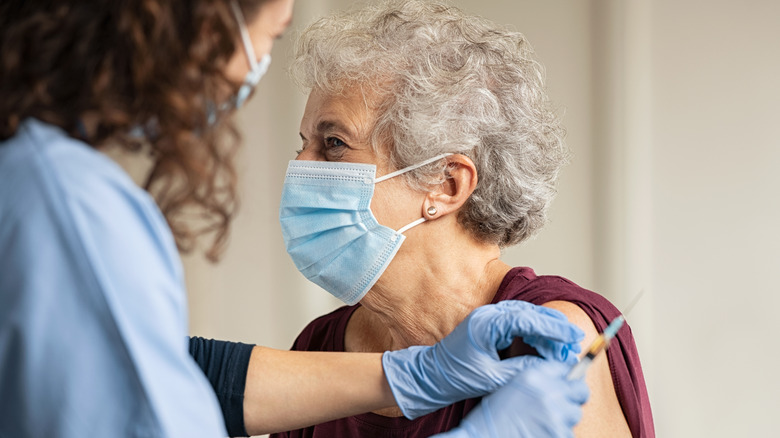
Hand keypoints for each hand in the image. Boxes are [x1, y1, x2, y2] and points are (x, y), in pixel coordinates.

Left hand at [382, 300, 583, 418]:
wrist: (432, 375)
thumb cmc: (456, 376)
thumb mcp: (493, 378)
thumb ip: (522, 369)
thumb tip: (551, 366)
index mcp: (486, 324)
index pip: (527, 319)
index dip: (553, 327)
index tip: (573, 336)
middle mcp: (488, 315)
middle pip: (530, 313)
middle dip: (554, 328)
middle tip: (573, 342)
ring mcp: (489, 317)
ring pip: (526, 316)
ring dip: (546, 330)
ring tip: (563, 347)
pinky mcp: (490, 324)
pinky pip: (518, 322)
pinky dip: (534, 332)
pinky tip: (545, 345)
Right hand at [434, 360, 588, 437]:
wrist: (483, 437)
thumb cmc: (492, 416)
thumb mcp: (512, 387)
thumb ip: (538, 381)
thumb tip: (564, 381)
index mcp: (534, 376)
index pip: (567, 369)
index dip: (569, 378)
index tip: (569, 383)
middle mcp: (548, 392)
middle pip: (581, 391)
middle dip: (574, 397)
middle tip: (562, 404)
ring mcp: (556, 415)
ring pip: (575, 414)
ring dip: (564, 419)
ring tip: (542, 423)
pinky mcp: (559, 434)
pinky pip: (569, 433)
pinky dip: (557, 434)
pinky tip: (540, 433)